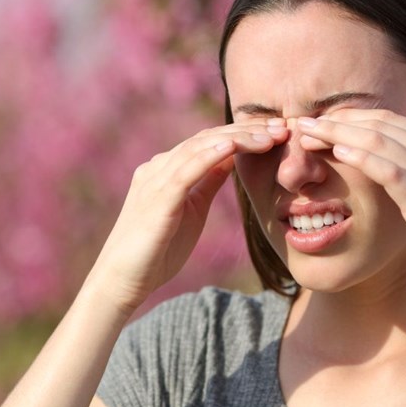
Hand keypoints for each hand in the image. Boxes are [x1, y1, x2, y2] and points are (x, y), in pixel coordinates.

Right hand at [86, 120, 287, 313]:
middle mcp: (159, 168)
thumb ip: (207, 183)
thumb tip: (231, 159)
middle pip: (207, 139)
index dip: (244, 135)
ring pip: (199, 149)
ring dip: (237, 140)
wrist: (122, 280)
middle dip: (247, 131)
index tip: (277, 134)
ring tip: (268, 136)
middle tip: (283, 126)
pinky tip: (232, 148)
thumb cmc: (156, 251)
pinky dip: (208, 156)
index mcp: (167, 170)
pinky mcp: (156, 200)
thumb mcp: (191, 210)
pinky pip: (184, 171)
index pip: (209, 143)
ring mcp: (155, 181)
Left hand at [294, 107, 405, 286]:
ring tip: (305, 133)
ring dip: (337, 133)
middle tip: (299, 121)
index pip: (389, 120)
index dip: (353, 117)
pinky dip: (362, 157)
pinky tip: (337, 151)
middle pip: (376, 124)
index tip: (322, 118)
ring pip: (377, 141)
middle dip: (335, 120)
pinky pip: (389, 170)